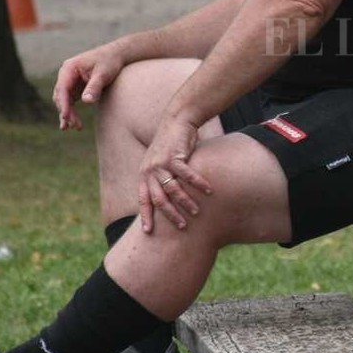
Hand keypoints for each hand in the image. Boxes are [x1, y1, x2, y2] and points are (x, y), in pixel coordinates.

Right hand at [53, 43, 126, 130]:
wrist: (116, 55)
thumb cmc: (109, 62)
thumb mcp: (103, 74)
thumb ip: (94, 86)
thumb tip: (86, 101)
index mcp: (69, 68)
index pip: (62, 88)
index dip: (63, 103)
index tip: (66, 116)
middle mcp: (66, 74)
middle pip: (61, 96)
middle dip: (66, 111)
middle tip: (75, 125)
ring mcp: (69, 81)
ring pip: (64, 101)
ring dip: (68, 114)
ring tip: (76, 127)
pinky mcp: (75, 88)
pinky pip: (70, 102)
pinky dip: (71, 112)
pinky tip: (73, 124)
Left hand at [137, 115, 212, 232]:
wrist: (178, 120)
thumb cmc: (173, 144)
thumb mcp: (161, 162)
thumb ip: (162, 179)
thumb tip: (169, 201)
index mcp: (144, 174)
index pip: (143, 199)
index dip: (145, 216)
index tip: (148, 232)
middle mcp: (149, 170)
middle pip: (158, 199)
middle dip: (170, 214)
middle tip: (182, 226)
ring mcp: (161, 163)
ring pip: (173, 190)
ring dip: (185, 202)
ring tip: (196, 212)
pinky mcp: (175, 156)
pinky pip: (187, 175)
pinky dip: (198, 184)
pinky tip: (208, 191)